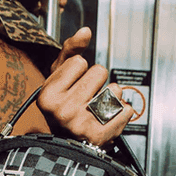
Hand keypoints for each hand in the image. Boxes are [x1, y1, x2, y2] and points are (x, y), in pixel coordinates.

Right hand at [38, 28, 134, 145]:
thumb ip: (70, 51)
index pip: (79, 62)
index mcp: (48, 95)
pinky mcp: (100, 137)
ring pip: (115, 90)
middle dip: (97, 81)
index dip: (79, 71)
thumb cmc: (62, 106)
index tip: (72, 86)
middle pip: (99, 72)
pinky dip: (123, 111)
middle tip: (87, 97)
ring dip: (112, 95)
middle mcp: (63, 111)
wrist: (65, 143)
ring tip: (99, 106)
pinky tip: (109, 117)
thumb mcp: (58, 78)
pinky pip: (126, 110)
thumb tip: (86, 31)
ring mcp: (82, 125)